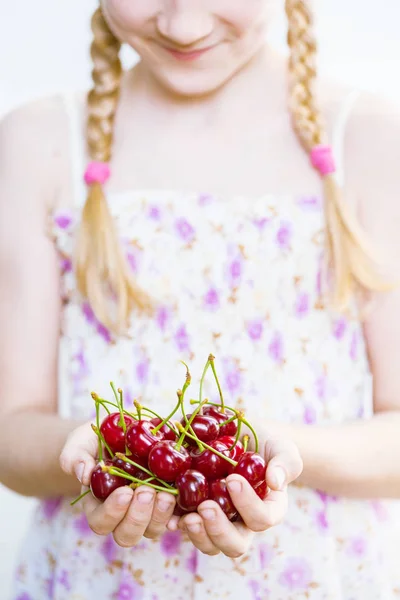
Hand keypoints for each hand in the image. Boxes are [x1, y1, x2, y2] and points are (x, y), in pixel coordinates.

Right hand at [59, 422, 175, 546]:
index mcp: (98, 504)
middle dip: (137, 517)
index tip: (125, 492)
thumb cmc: (99, 436)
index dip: (112, 512)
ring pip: (152, 530)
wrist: (128, 427)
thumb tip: (83, 475)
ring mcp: (147, 510)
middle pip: (127, 534)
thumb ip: (75, 456)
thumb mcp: (82, 440)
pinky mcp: (167, 501)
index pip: (101, 522)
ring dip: (159, 515)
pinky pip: (175, 517)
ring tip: (166, 494)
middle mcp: (123, 514)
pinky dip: (178, 514)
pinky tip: (182, 501)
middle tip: (146, 491)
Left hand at [170, 437, 302, 557]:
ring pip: (210, 544)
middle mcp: (243, 522)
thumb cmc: (265, 444)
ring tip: (188, 517)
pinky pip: (186, 527)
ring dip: (198, 534)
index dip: (248, 505)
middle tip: (206, 507)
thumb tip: (275, 482)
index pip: (262, 519)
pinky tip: (170, 516)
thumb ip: (285, 463)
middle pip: (235, 544)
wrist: (240, 437)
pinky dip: (176, 524)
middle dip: (219, 530)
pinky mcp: (196, 513)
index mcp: (268, 510)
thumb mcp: (281, 447)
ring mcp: (219, 521)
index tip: (232, 480)